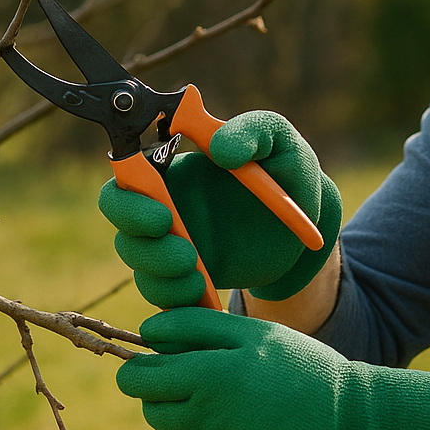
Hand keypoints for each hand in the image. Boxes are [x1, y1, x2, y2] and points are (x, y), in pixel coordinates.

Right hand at [98, 111, 341, 307]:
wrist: (309, 220)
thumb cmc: (286, 168)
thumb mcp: (278, 141)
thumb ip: (252, 131)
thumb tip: (219, 146)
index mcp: (174, 165)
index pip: (124, 175)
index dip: (127, 198)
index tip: (161, 215)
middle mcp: (164, 202)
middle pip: (120, 222)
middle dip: (141, 240)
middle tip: (185, 252)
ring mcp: (171, 240)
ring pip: (138, 261)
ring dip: (160, 272)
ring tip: (198, 273)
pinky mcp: (186, 274)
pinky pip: (161, 292)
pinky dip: (175, 297)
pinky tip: (201, 293)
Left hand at [117, 308, 429, 429]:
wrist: (348, 423)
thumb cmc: (299, 367)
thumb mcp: (254, 333)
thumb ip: (195, 325)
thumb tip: (147, 331)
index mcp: (209, 376)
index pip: (137, 379)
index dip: (137, 369)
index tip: (151, 366)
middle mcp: (206, 420)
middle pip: (150, 410)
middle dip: (164, 394)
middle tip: (200, 383)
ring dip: (183, 424)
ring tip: (224, 408)